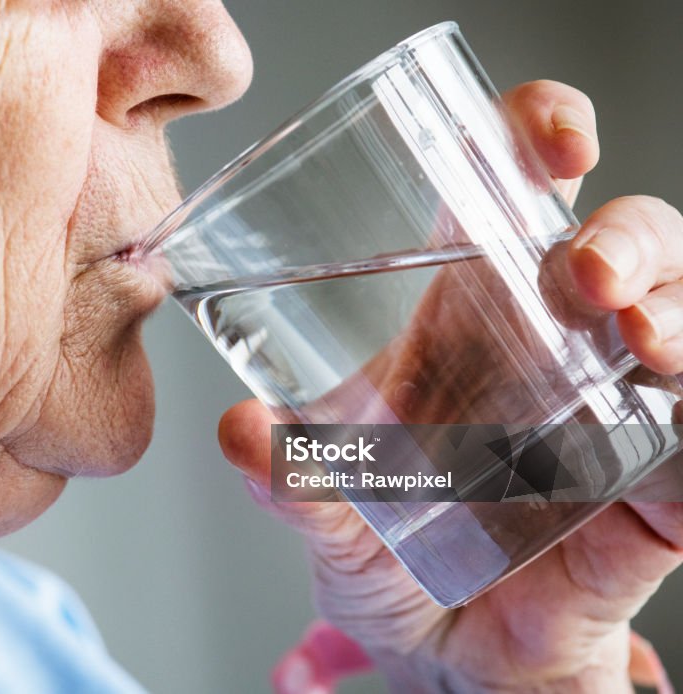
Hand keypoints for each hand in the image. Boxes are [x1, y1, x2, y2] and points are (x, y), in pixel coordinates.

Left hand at [219, 80, 682, 691]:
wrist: (441, 657)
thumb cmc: (385, 559)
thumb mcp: (327, 512)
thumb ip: (289, 475)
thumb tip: (242, 430)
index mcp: (465, 318)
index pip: (511, 192)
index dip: (539, 139)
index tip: (550, 139)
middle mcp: (549, 347)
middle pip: (623, 242)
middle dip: (625, 235)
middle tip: (582, 269)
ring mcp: (609, 410)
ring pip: (680, 315)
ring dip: (675, 308)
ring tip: (635, 337)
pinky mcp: (653, 489)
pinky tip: (674, 431)